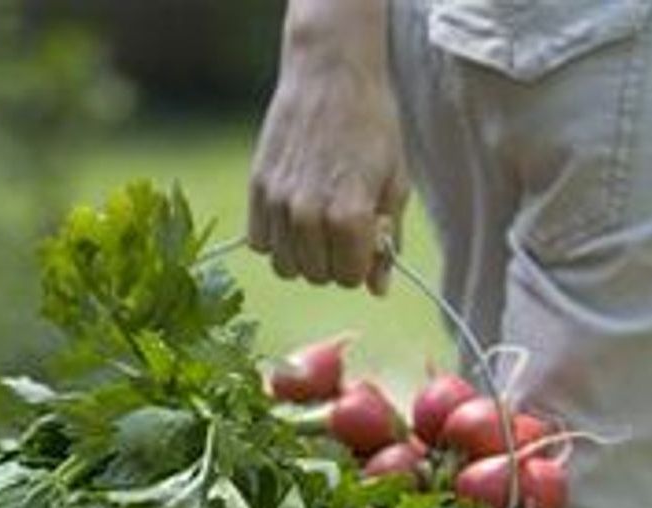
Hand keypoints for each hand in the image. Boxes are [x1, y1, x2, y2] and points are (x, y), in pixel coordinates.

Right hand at [248, 0, 408, 294]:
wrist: (331, 75)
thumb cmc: (371, 126)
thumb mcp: (395, 182)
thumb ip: (386, 240)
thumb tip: (378, 289)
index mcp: (349, 215)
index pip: (351, 279)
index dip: (362, 265)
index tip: (365, 242)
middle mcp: (309, 214)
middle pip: (317, 276)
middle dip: (334, 261)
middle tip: (342, 230)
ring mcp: (278, 202)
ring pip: (286, 266)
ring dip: (303, 254)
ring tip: (317, 224)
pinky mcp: (257, 189)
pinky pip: (259, 243)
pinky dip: (275, 239)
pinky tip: (292, 216)